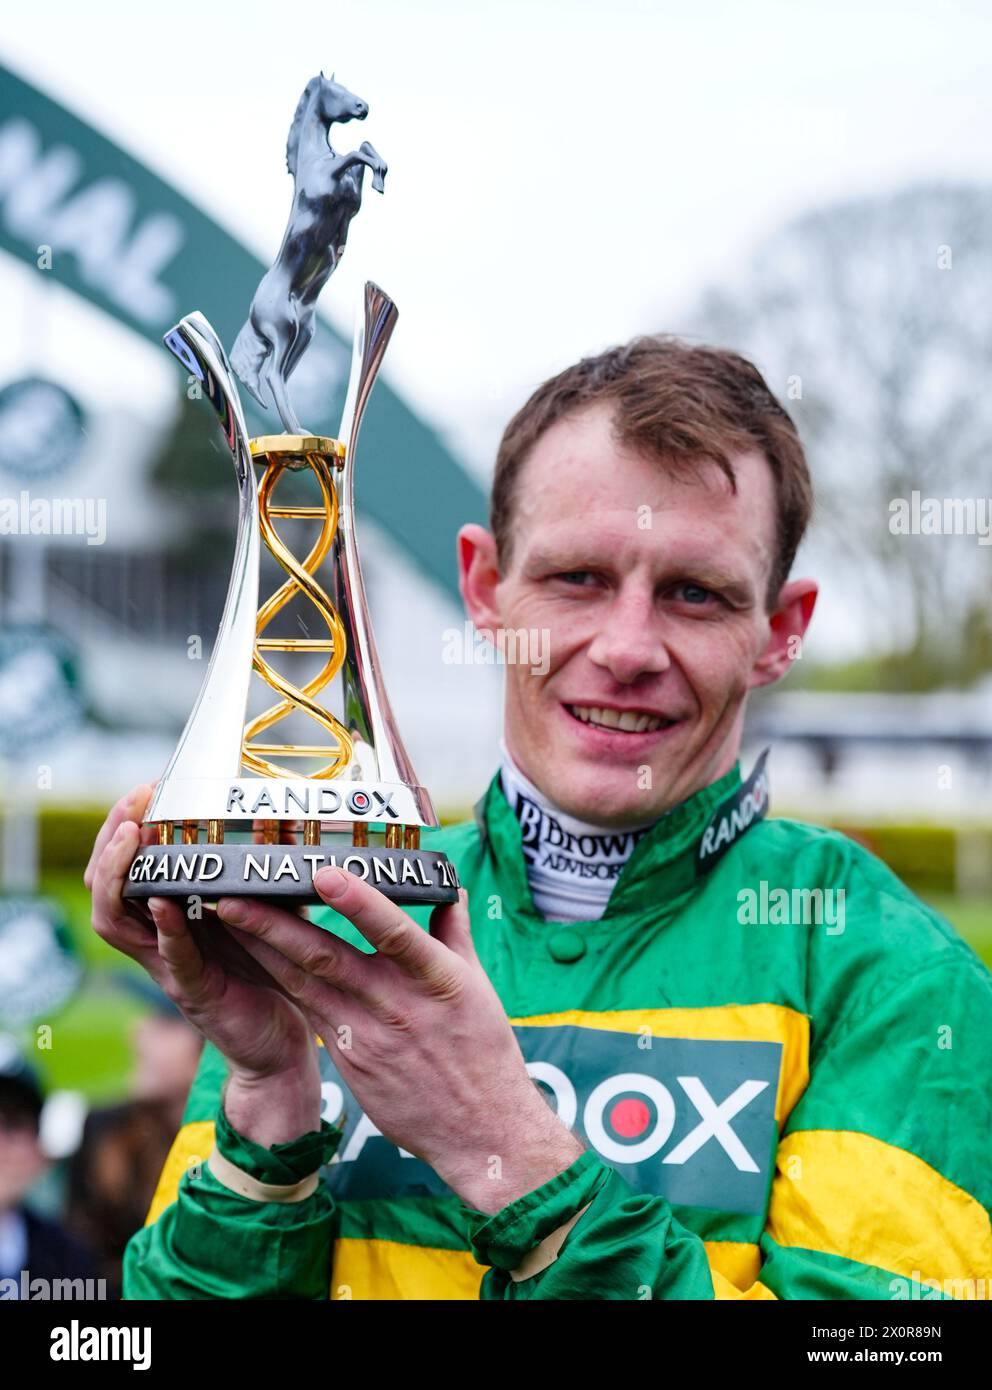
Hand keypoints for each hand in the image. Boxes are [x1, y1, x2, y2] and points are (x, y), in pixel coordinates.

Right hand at [88, 786, 320, 1141]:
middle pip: (104, 890)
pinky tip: (165, 903)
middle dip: (111, 842)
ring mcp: (170, 969)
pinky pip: (170, 959)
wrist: (282, 1047)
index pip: (125, 870)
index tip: (145, 790)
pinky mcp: (195, 994)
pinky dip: (165, 929)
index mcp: (170, 920)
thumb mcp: (261, 915)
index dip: (125, 829)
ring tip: (130, 839)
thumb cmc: (270, 976)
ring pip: (116, 923)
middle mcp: (158, 942)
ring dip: (120, 877)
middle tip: (132, 805)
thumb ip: (258, 877)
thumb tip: (277, 822)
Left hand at [216, 870, 583, 1212]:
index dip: (357, 902)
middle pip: (328, 958)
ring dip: (263, 949)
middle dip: (276, 925)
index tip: (324, 873)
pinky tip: (254, 958)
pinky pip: (309, 1010)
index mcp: (437, 978)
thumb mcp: (478, 986)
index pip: (393, 932)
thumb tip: (447, 888)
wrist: (479, 1130)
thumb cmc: (484, 1052)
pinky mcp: (349, 1058)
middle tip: (236, 894)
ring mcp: (367, 1035)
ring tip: (229, 917)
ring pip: (305, 983)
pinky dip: (280, 980)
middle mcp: (396, 1004)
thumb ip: (453, 932)